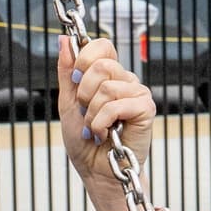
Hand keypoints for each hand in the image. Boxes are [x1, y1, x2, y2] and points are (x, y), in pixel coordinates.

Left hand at [55, 34, 157, 210]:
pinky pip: (116, 104)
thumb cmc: (85, 141)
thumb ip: (67, 71)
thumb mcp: (68, 102)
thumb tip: (64, 40)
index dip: (85, 57)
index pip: (102, 46)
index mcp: (110, 76)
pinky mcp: (146, 109)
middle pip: (101, 65)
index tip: (75, 80)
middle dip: (83, 93)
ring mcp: (138, 94)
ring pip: (107, 87)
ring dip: (92, 114)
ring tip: (96, 128)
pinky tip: (105, 134)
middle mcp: (127, 81)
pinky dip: (102, 122)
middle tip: (86, 112)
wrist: (96, 170)